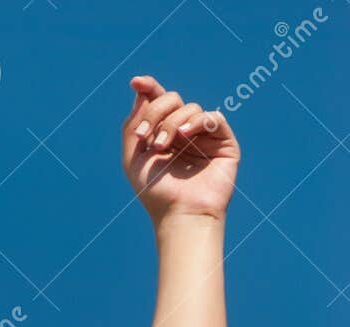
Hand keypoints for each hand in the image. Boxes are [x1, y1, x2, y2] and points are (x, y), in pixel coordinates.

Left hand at [123, 74, 239, 223]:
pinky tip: (185, 136)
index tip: (135, 82)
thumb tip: (140, 92)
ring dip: (172, 123)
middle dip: (156, 112)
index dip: (148, 88)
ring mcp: (204, 136)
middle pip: (172, 99)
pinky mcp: (223, 142)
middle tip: (146, 137)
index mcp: (163, 133)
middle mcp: (184, 132)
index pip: (158, 102)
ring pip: (190, 108)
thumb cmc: (156, 193)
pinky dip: (197, 122)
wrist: (180, 214)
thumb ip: (132, 126)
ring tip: (162, 146)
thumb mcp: (133, 160)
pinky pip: (212, 117)